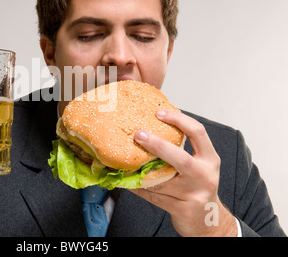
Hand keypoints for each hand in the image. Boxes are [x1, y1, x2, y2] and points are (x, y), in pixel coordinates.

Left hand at [130, 110, 236, 236]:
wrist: (209, 221)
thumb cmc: (198, 188)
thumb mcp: (199, 166)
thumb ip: (182, 150)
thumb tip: (152, 130)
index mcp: (209, 159)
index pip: (198, 132)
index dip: (178, 120)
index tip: (160, 113)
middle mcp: (204, 176)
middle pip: (180, 158)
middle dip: (157, 145)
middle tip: (139, 134)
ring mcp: (194, 195)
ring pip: (161, 180)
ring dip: (141, 171)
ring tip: (125, 160)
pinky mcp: (182, 210)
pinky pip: (154, 196)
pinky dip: (138, 187)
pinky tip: (128, 181)